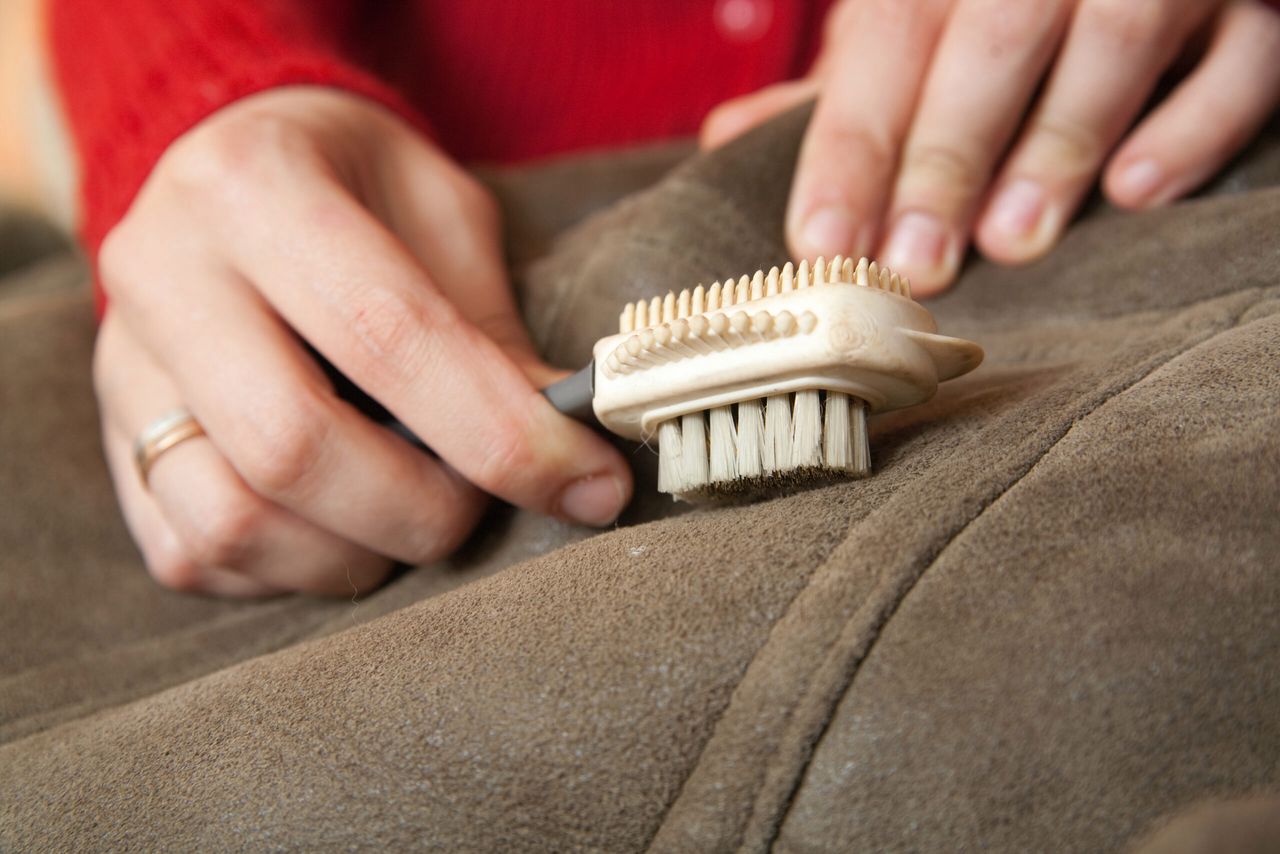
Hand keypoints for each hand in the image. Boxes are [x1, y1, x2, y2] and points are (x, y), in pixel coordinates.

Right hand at [95, 88, 631, 595]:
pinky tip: (340, 527)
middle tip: (481, 504)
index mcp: (255, 188)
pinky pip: (193, 554)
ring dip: (354, 554)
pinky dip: (289, 569)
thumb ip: (492, 333)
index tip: (590, 484)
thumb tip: (569, 457)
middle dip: (423, 510)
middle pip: (293, 447)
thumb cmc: (360, 188)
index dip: (503, 433)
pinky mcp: (111, 442)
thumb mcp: (444, 217)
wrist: (237, 165)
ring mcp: (122, 367)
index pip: (389, 336)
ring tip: (411, 518)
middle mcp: (163, 275)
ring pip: (231, 522)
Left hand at [702, 0, 1279, 295]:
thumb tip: (727, 139)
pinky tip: (1138, 192)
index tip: (820, 244)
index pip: (886, 42)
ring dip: (1059, 145)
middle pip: (992, 40)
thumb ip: (843, 87)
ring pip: (1116, 37)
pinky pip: (1244, 56)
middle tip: (914, 263)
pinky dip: (1195, 124)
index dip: (849, 147)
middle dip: (946, 159)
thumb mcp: (911, 26)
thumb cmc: (988, 5)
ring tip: (1014, 241)